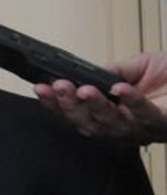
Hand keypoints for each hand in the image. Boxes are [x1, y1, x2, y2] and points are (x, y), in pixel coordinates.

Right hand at [35, 52, 166, 143]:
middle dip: (68, 106)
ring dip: (93, 106)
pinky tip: (118, 89)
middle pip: (87, 124)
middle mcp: (125, 127)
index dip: (55, 104)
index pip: (77, 113)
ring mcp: (143, 129)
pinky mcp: (163, 124)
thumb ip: (110, 71)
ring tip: (81, 89)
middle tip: (57, 87)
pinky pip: (143, 115)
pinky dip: (129, 101)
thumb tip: (84, 73)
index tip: (40, 89)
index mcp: (113, 115)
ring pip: (109, 124)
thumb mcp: (137, 66)